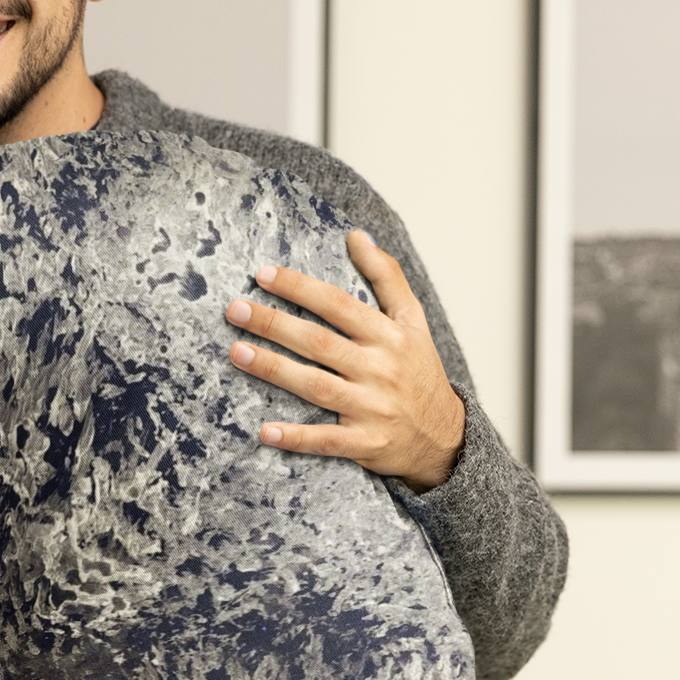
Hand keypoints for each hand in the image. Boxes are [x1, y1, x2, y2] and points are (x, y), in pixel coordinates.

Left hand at [225, 229, 465, 490]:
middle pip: (318, 342)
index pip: (336, 304)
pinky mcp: (365, 443)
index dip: (299, 288)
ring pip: (316, 386)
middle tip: (235, 309)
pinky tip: (265, 431)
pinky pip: (326, 440)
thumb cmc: (419, 371)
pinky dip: (296, 437)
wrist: (445, 435)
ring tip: (237, 352)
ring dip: (274, 369)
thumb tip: (357, 236)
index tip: (262, 275)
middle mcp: (379, 368)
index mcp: (388, 335)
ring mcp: (372, 407)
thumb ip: (387, 276)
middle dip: (274, 324)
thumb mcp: (413, 320)